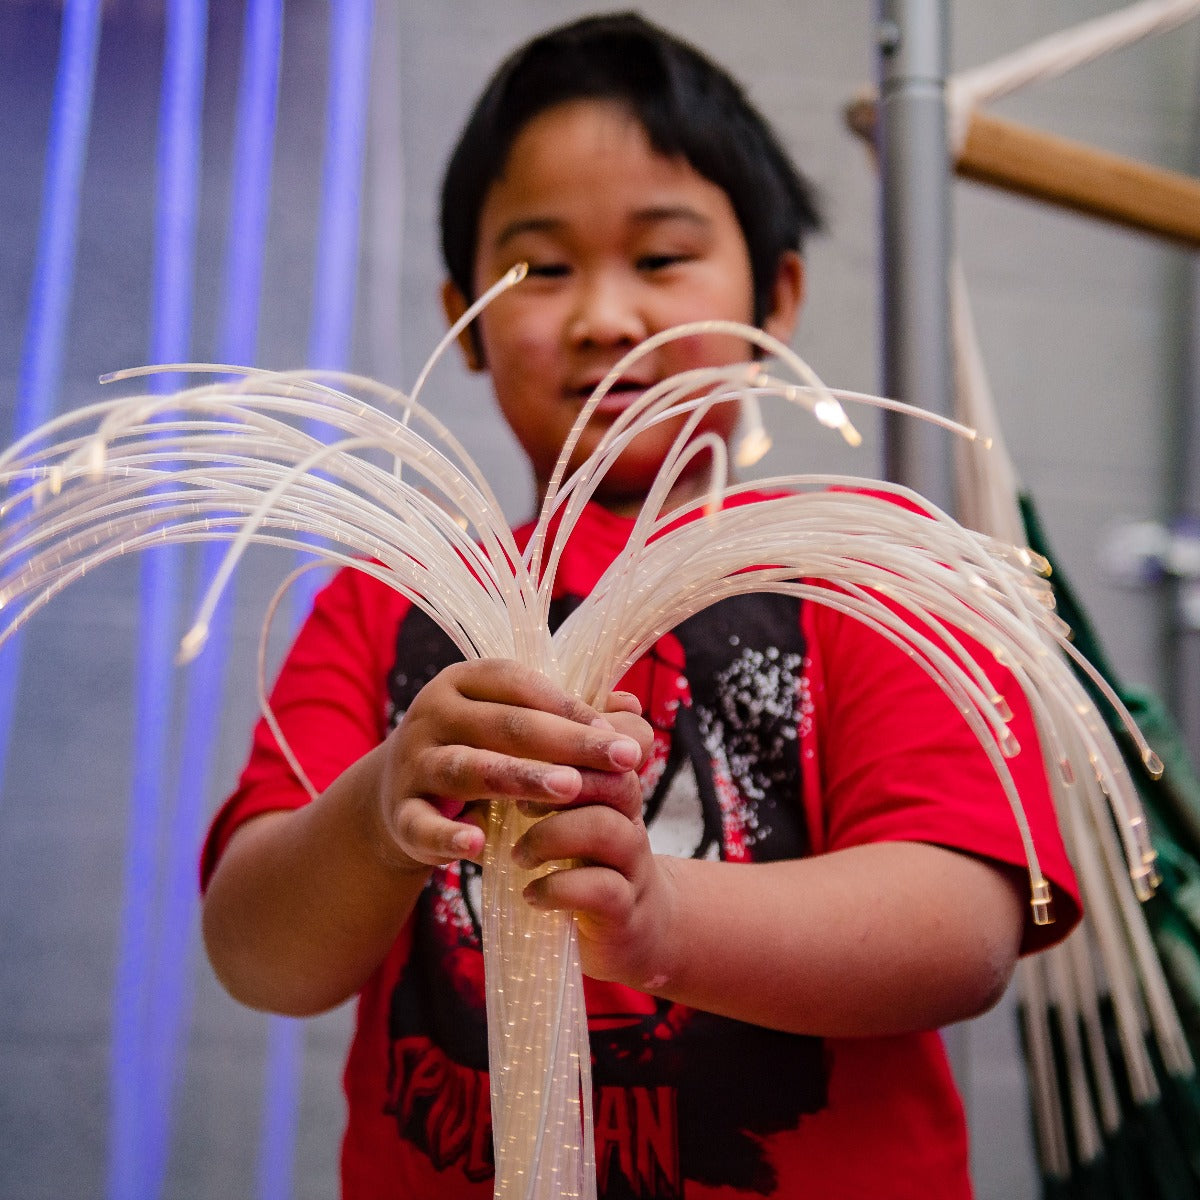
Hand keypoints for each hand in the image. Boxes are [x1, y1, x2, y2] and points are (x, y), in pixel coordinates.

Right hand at [374, 659, 650, 872]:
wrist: (397, 795)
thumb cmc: (477, 750)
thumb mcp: (514, 727)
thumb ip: (572, 719)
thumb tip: (634, 709)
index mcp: (462, 681)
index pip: (519, 683)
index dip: (570, 705)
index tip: (618, 733)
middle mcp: (433, 714)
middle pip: (504, 724)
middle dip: (567, 742)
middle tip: (621, 759)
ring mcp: (413, 763)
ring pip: (468, 767)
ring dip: (520, 778)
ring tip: (569, 788)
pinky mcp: (400, 813)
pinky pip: (424, 824)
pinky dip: (449, 836)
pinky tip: (480, 843)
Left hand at [511, 729, 673, 992]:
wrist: (628, 931)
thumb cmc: (583, 863)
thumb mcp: (565, 815)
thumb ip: (538, 778)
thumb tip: (492, 737)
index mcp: (614, 789)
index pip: (607, 744)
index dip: (570, 742)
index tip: (522, 749)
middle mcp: (631, 820)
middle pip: (615, 778)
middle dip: (563, 781)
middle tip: (516, 799)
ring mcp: (632, 864)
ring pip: (606, 828)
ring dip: (551, 837)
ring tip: (517, 855)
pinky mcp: (626, 910)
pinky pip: (602, 889)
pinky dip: (558, 889)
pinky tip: (531, 893)